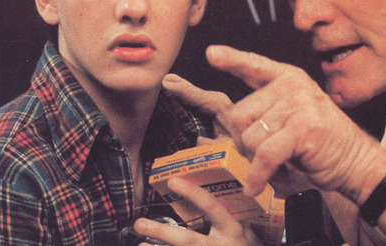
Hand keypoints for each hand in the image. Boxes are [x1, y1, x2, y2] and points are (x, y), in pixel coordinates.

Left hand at [132, 177, 261, 245]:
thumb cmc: (247, 243)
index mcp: (232, 228)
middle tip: (139, 223)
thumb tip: (210, 149)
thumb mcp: (246, 221)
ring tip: (139, 245)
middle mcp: (221, 245)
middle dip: (163, 232)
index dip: (192, 193)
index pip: (211, 207)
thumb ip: (230, 192)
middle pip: (189, 240)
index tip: (173, 180)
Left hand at [172, 45, 385, 203]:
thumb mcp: (293, 117)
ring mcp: (299, 105)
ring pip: (250, 137)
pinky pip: (265, 155)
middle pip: (241, 114)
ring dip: (255, 160)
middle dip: (245, 141)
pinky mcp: (302, 128)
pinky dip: (258, 175)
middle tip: (264, 153)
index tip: (212, 53)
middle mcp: (293, 86)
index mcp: (290, 79)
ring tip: (275, 164)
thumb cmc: (321, 143)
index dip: (231, 60)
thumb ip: (265, 113)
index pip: (255, 66)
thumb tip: (226, 127)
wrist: (355, 162)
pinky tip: (257, 186)